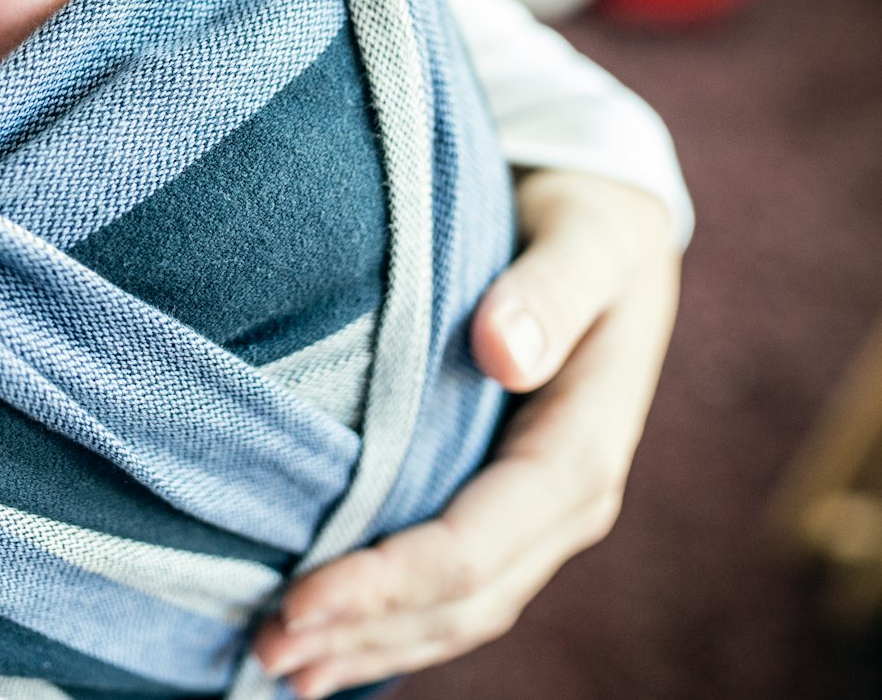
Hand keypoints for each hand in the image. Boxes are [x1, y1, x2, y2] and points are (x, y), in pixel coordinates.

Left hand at [252, 170, 680, 696]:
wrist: (616, 233)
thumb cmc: (590, 226)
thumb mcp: (585, 241)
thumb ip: (547, 292)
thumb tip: (504, 351)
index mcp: (583, 451)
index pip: (475, 544)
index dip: (388, 580)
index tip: (300, 598)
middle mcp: (566, 504)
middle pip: (461, 598)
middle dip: (365, 630)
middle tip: (265, 649)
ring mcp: (540, 518)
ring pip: (457, 612)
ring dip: (374, 646)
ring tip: (280, 668)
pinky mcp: (510, 510)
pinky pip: (456, 590)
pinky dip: (395, 626)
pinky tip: (333, 647)